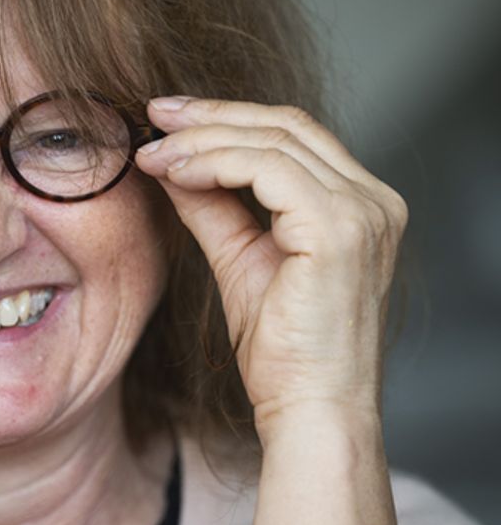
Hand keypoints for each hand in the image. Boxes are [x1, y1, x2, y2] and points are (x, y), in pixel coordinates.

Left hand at [135, 97, 407, 431]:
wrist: (309, 409)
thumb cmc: (283, 349)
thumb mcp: (239, 258)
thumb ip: (212, 206)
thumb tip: (172, 162)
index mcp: (357, 204)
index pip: (291, 135)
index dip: (228, 117)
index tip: (169, 118)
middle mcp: (372, 200)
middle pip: (285, 125)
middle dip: (210, 115)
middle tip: (153, 116)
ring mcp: (363, 212)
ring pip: (273, 140)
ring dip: (202, 140)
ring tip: (152, 152)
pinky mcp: (340, 230)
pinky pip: (268, 170)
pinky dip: (214, 163)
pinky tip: (174, 172)